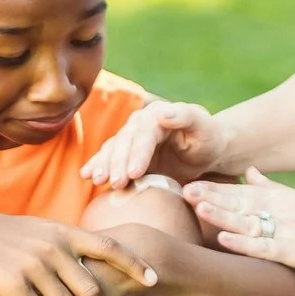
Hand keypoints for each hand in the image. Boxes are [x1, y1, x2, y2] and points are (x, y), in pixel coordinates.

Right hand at [0, 213, 157, 295]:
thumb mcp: (36, 228)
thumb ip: (62, 240)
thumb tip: (88, 249)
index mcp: (63, 232)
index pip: (109, 247)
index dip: (134, 264)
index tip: (153, 279)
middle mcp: (54, 248)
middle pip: (92, 289)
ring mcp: (35, 267)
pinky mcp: (15, 287)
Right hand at [81, 100, 227, 190]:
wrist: (203, 151)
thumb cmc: (207, 138)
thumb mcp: (203, 126)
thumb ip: (186, 117)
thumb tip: (163, 113)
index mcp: (156, 115)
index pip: (144, 134)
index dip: (138, 153)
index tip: (134, 172)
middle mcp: (139, 124)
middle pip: (124, 143)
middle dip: (117, 163)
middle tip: (116, 183)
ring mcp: (131, 139)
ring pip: (112, 150)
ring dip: (103, 165)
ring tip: (97, 180)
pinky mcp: (126, 154)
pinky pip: (108, 158)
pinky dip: (97, 166)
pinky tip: (87, 175)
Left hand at [184, 168, 294, 275]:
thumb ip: (270, 187)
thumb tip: (247, 172)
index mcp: (280, 200)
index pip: (241, 193)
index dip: (215, 190)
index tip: (189, 185)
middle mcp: (282, 213)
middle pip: (240, 205)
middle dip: (211, 199)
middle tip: (182, 192)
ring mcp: (289, 232)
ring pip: (249, 223)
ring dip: (222, 216)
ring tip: (198, 209)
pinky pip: (266, 248)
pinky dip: (245, 244)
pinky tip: (225, 240)